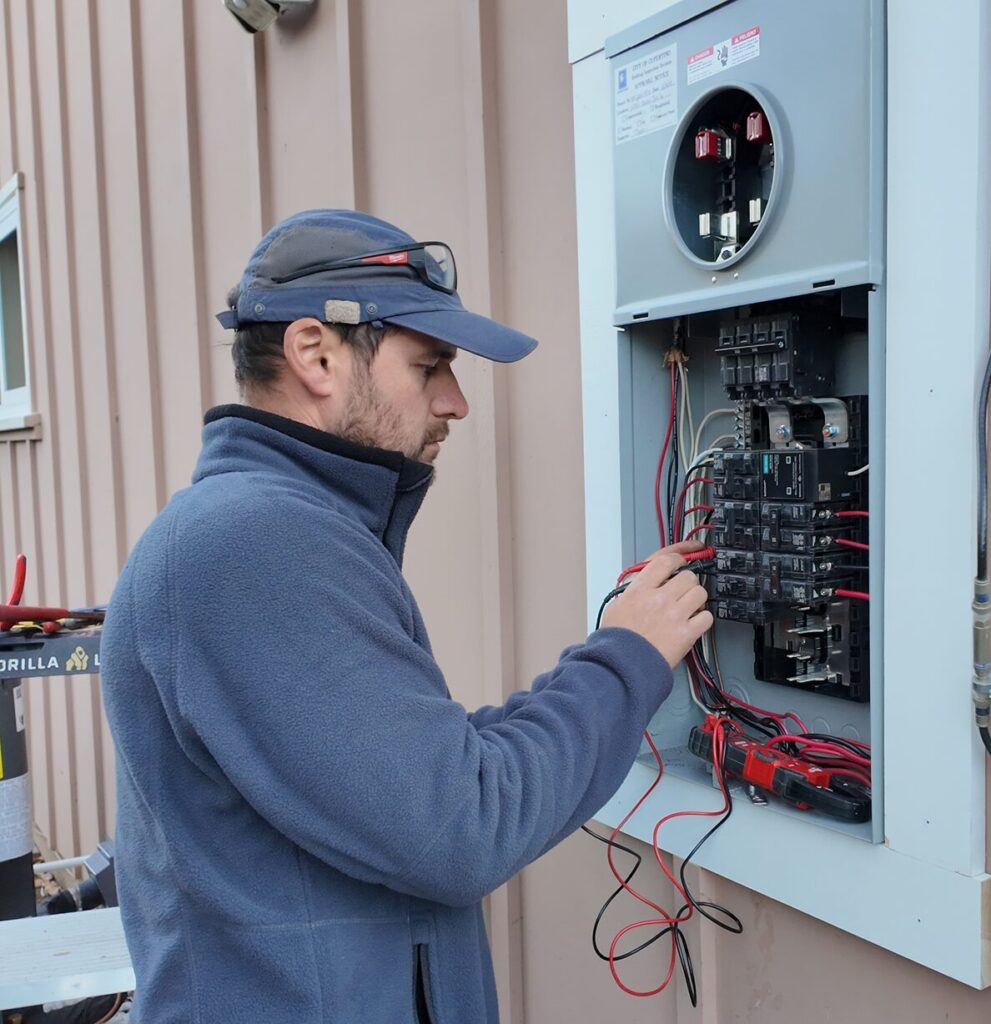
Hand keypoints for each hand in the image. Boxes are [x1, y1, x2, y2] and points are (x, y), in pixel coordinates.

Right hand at [601, 542, 713, 667]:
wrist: (620, 666)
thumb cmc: (616, 639)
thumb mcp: (617, 604)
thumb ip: (636, 588)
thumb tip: (652, 579)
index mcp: (639, 589)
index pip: (665, 560)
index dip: (678, 556)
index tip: (684, 558)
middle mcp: (658, 599)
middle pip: (688, 576)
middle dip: (688, 582)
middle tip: (684, 590)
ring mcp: (674, 615)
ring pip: (700, 593)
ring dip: (696, 599)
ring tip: (688, 607)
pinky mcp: (686, 633)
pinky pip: (706, 617)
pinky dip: (702, 619)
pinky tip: (693, 623)